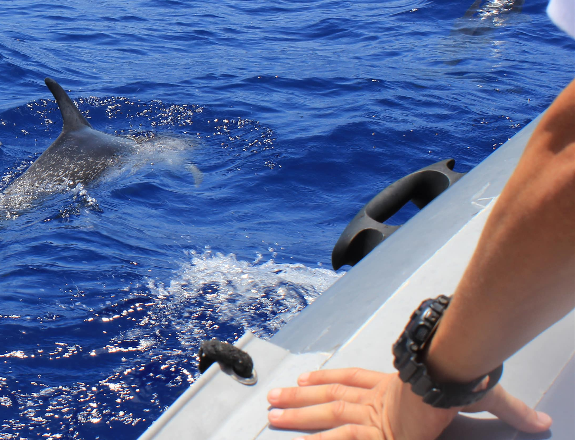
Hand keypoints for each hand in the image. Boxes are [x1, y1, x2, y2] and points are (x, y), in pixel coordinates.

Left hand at [265, 368, 551, 439]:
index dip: (329, 378)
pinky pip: (340, 439)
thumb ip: (503, 412)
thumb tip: (536, 422)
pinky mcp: (374, 430)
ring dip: (297, 413)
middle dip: (300, 397)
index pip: (352, 379)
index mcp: (394, 386)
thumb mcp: (482, 395)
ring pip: (325, 414)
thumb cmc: (462, 378)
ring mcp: (372, 413)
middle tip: (273, 396)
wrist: (455, 374)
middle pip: (329, 396)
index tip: (308, 377)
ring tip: (272, 412)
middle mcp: (376, 397)